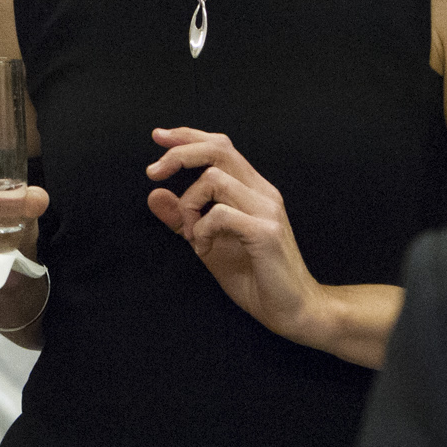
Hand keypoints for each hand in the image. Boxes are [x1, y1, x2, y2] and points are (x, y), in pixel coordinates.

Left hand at [143, 128, 331, 347]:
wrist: (294, 310)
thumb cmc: (256, 278)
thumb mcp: (208, 244)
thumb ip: (183, 218)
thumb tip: (154, 193)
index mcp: (253, 190)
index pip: (221, 147)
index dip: (188, 136)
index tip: (159, 136)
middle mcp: (263, 192)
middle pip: (218, 150)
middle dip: (179, 154)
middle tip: (153, 173)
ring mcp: (267, 210)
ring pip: (214, 180)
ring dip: (190, 206)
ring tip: (192, 235)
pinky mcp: (265, 232)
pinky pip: (220, 214)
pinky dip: (202, 230)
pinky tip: (205, 250)